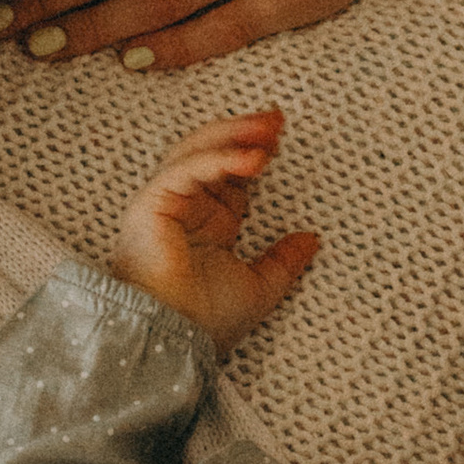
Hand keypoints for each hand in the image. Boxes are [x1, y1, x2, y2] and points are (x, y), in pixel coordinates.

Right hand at [110, 106, 318, 346]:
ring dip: (232, 135)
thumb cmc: (205, 323)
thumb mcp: (259, 288)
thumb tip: (312, 238)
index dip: (254, 153)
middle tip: (276, 119)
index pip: (229, 176)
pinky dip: (219, 158)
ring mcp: (163, 204)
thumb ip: (283, 262)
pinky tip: (252, 157)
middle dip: (243, 133)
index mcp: (205, 226)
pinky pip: (185, 169)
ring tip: (268, 128)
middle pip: (210, 154)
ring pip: (194, 152)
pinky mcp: (150, 204)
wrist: (174, 343)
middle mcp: (182, 209)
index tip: (280, 138)